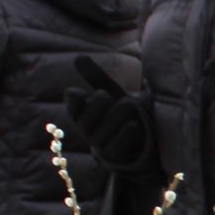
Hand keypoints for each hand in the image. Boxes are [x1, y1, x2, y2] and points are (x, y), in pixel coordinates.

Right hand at [66, 57, 151, 175]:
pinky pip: (117, 143)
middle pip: (91, 111)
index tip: (85, 93)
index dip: (77, 98)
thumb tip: (77, 56)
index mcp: (81, 113)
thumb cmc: (122, 112)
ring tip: (129, 106)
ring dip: (119, 115)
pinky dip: (127, 133)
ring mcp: (97, 145)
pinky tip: (134, 125)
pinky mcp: (111, 157)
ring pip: (105, 128)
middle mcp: (86, 130)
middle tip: (109, 97)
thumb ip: (95, 77)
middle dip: (101, 102)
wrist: (141, 142)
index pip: (72, 103)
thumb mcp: (111, 93)